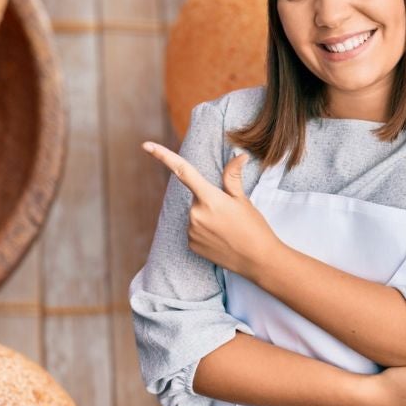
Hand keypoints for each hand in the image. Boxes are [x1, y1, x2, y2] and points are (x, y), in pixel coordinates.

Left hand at [141, 141, 282, 277]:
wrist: (258, 260)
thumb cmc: (254, 227)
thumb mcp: (243, 199)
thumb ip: (232, 176)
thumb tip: (240, 155)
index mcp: (209, 198)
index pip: (182, 171)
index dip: (163, 156)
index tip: (146, 145)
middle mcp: (195, 213)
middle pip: (196, 198)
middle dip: (208, 201)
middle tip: (229, 215)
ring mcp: (191, 230)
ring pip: (195, 215)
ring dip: (207, 218)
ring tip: (227, 229)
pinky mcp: (190, 244)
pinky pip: (193, 231)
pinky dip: (204, 232)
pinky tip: (220, 239)